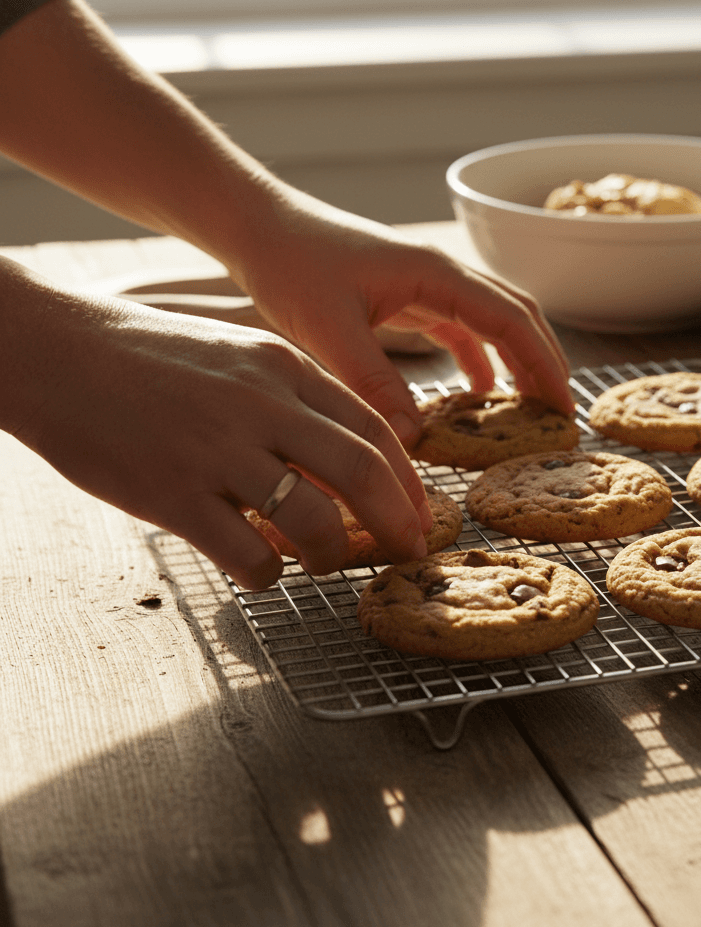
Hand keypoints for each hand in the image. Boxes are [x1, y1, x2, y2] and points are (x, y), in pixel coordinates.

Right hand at [4, 260, 430, 589]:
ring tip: (326, 562)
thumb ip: (292, 398)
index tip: (420, 511)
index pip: (375, 426)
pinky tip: (263, 570)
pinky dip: (270, 575)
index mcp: (283, 366)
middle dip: (398, 523)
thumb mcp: (237, 353)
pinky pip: (249, 555)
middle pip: (362, 473)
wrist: (55, 351)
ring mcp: (218, 450)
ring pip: (313, 521)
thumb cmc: (150, 356)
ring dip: (333, 554)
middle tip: (408, 550)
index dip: (407, 479)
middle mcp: (262, 405)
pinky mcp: (173, 495)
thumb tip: (342, 458)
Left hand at [227, 186, 575, 444]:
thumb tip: (413, 438)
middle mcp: (442, 275)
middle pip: (517, 315)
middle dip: (543, 361)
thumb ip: (372, 383)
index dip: (543, 364)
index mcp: (436, 274)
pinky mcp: (408, 296)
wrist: (258, 228)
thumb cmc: (291, 264)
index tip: (562, 407)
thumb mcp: (328, 329)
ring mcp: (428, 284)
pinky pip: (460, 328)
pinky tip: (476, 392)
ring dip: (516, 360)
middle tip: (559, 412)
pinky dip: (478, 359)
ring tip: (530, 406)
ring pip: (493, 321)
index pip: (512, 319)